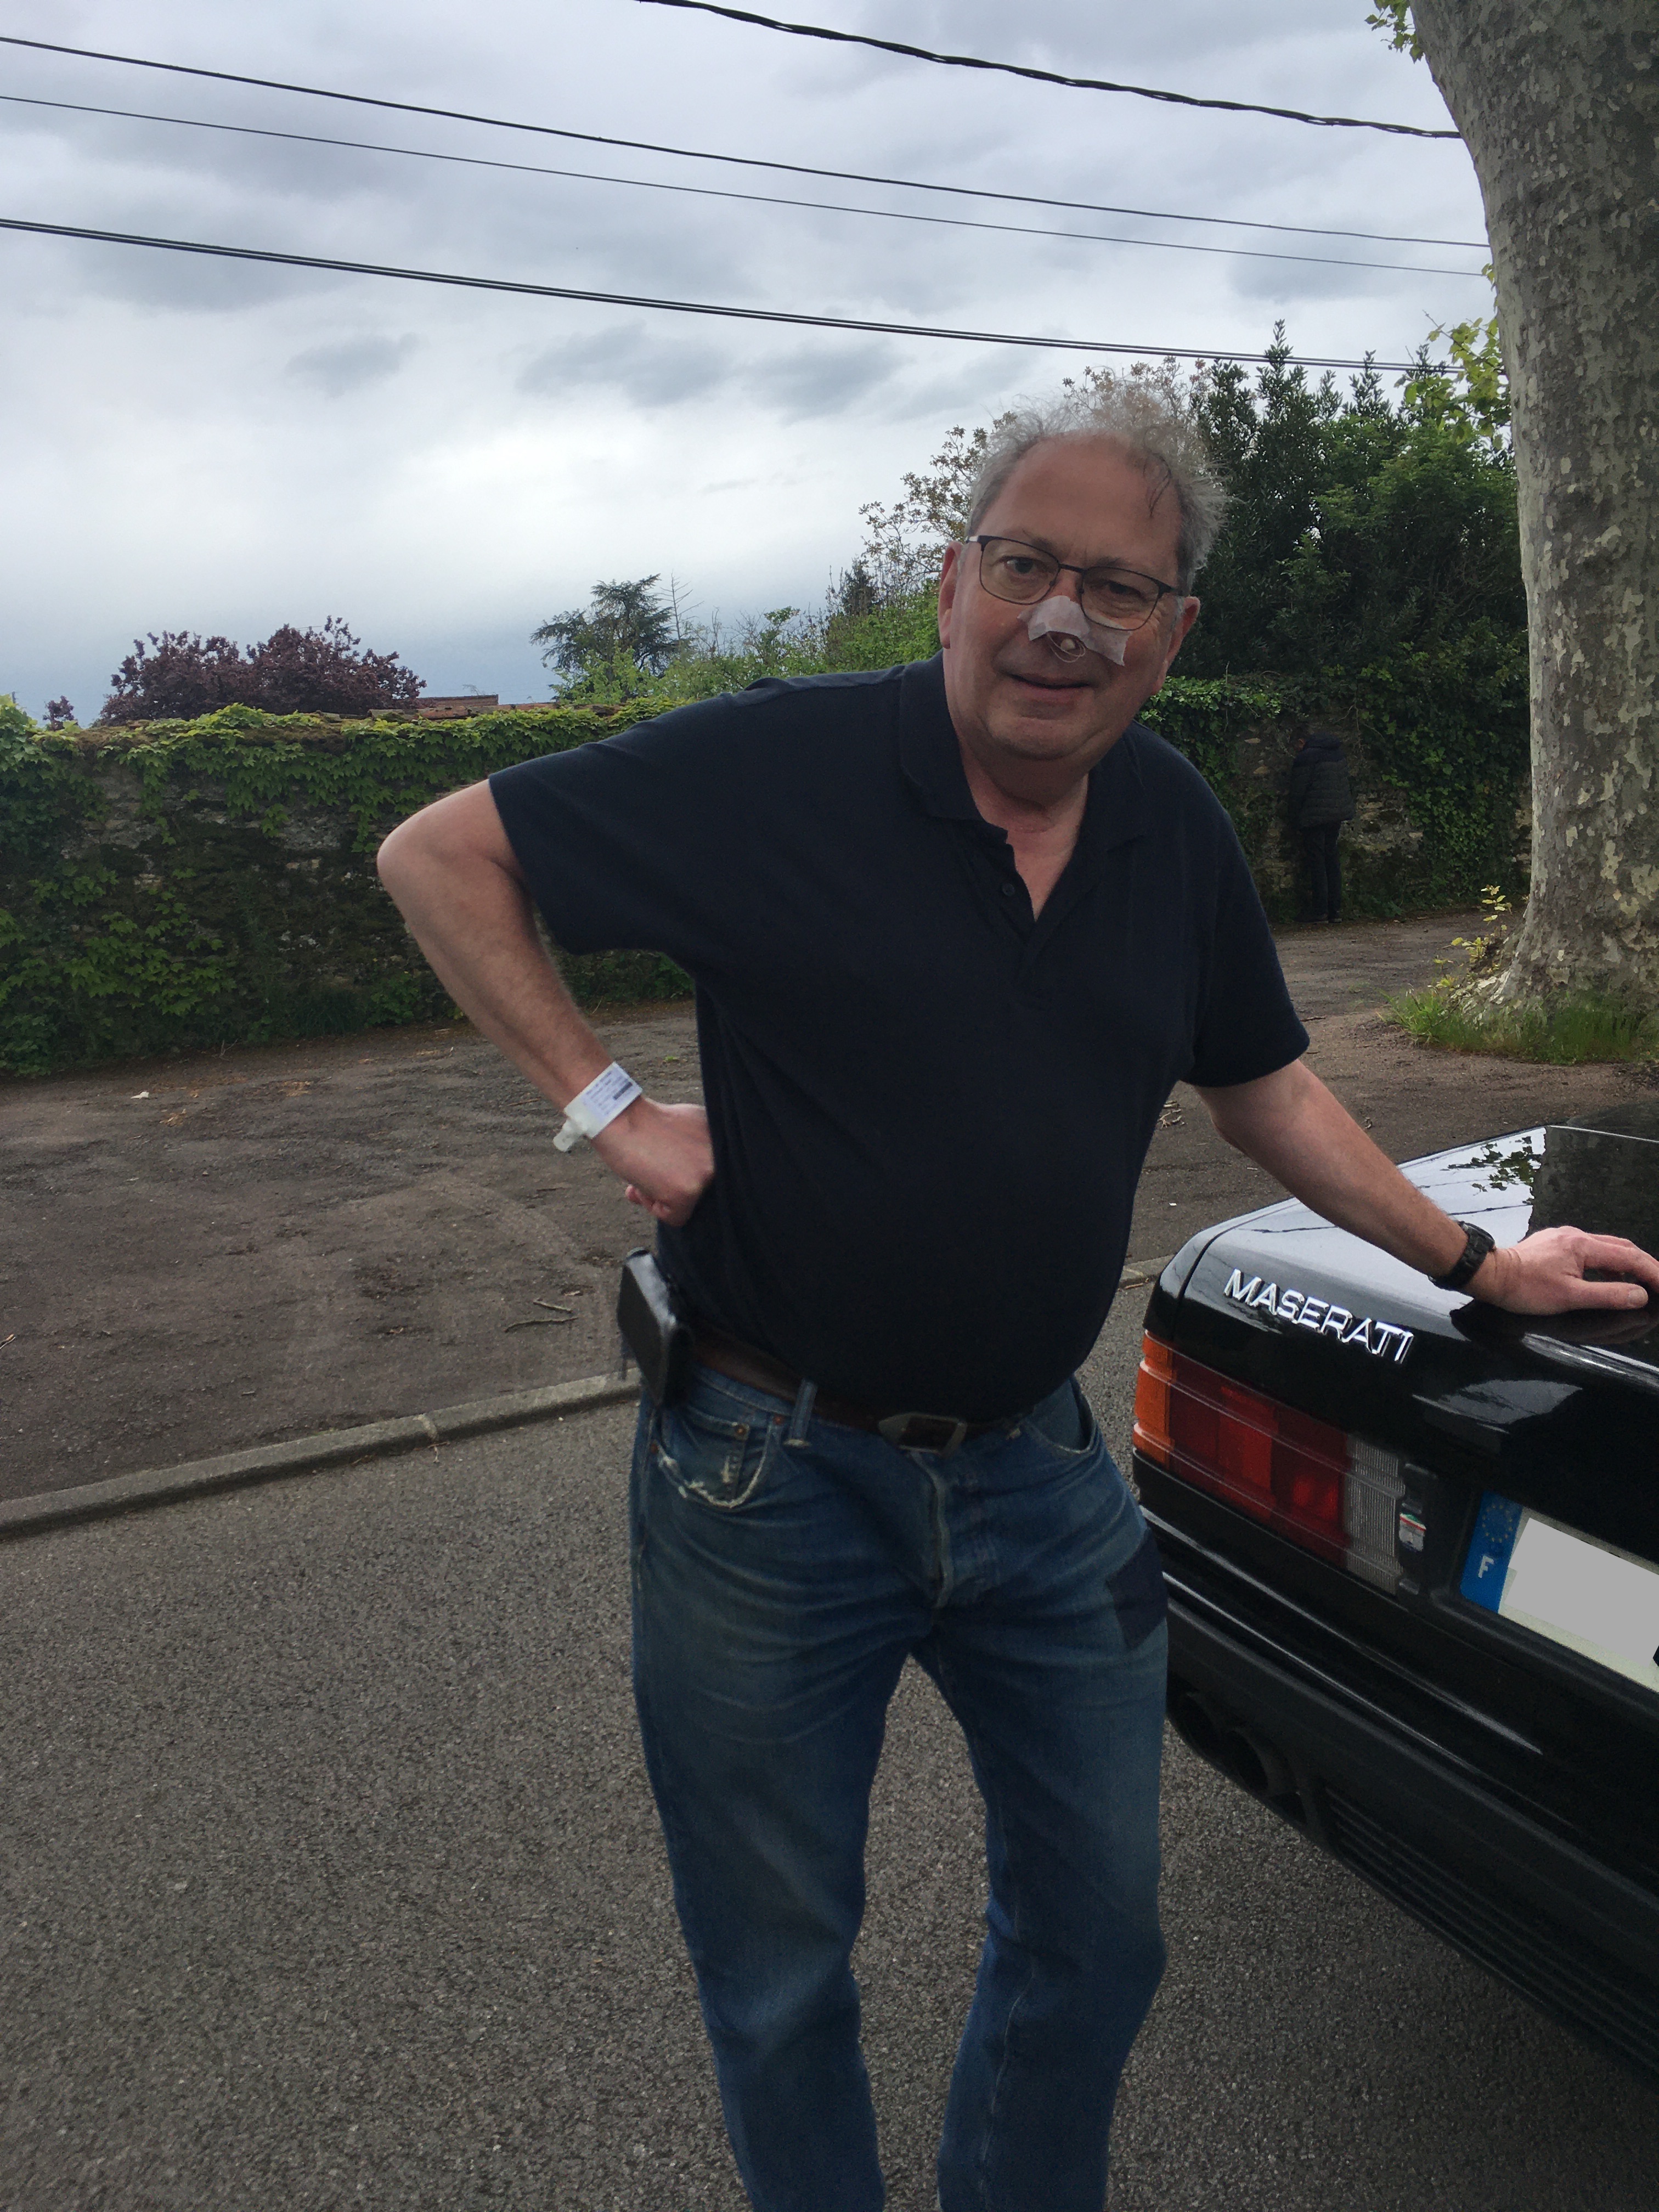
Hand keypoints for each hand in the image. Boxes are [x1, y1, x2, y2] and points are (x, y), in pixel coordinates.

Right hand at [591, 1097, 713, 1228]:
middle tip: (653, 1165)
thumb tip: (688, 1177)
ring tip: (647, 1169)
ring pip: (688, 1206)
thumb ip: (694, 1151)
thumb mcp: (686, 1125)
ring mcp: (706, 1175)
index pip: (710, 1177)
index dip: (684, 1172)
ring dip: (662, 1194)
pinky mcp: (688, 1192)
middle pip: (700, 1192)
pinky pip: (675, 1218)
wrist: (620, 1118)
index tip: (668, 1160)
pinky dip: (654, 1206)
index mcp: (723, 1141)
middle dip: (673, 1184)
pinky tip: (643, 1181)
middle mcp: (721, 1158)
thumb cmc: (645, 1121)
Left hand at [1471, 1226, 1658, 1313]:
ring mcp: (1565, 1237)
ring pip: (1606, 1248)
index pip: (1629, 1257)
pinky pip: (1590, 1250)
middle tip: (1658, 1282)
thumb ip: (1608, 1295)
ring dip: (1625, 1265)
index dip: (1652, 1272)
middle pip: (1621, 1247)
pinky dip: (1605, 1264)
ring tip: (1637, 1284)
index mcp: (1583, 1246)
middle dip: (1643, 1265)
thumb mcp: (1570, 1297)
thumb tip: (1639, 1295)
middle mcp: (1576, 1236)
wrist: (1491, 1275)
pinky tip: (1606, 1280)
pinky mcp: (1555, 1243)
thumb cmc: (1525, 1288)